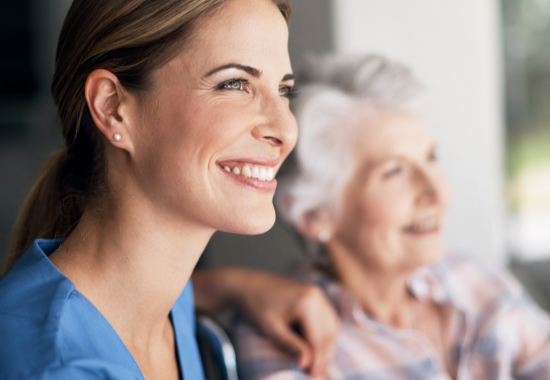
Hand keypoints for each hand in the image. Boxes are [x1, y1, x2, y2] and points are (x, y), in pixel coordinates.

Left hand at [192, 268, 339, 376]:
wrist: (247, 284)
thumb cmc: (256, 306)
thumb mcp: (272, 328)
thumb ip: (290, 345)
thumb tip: (306, 364)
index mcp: (307, 302)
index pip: (318, 339)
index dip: (317, 361)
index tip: (311, 377)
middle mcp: (317, 296)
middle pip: (328, 333)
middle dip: (324, 356)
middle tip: (315, 375)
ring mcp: (317, 294)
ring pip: (331, 326)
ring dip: (327, 346)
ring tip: (318, 365)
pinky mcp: (315, 295)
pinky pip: (327, 318)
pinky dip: (325, 334)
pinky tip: (317, 348)